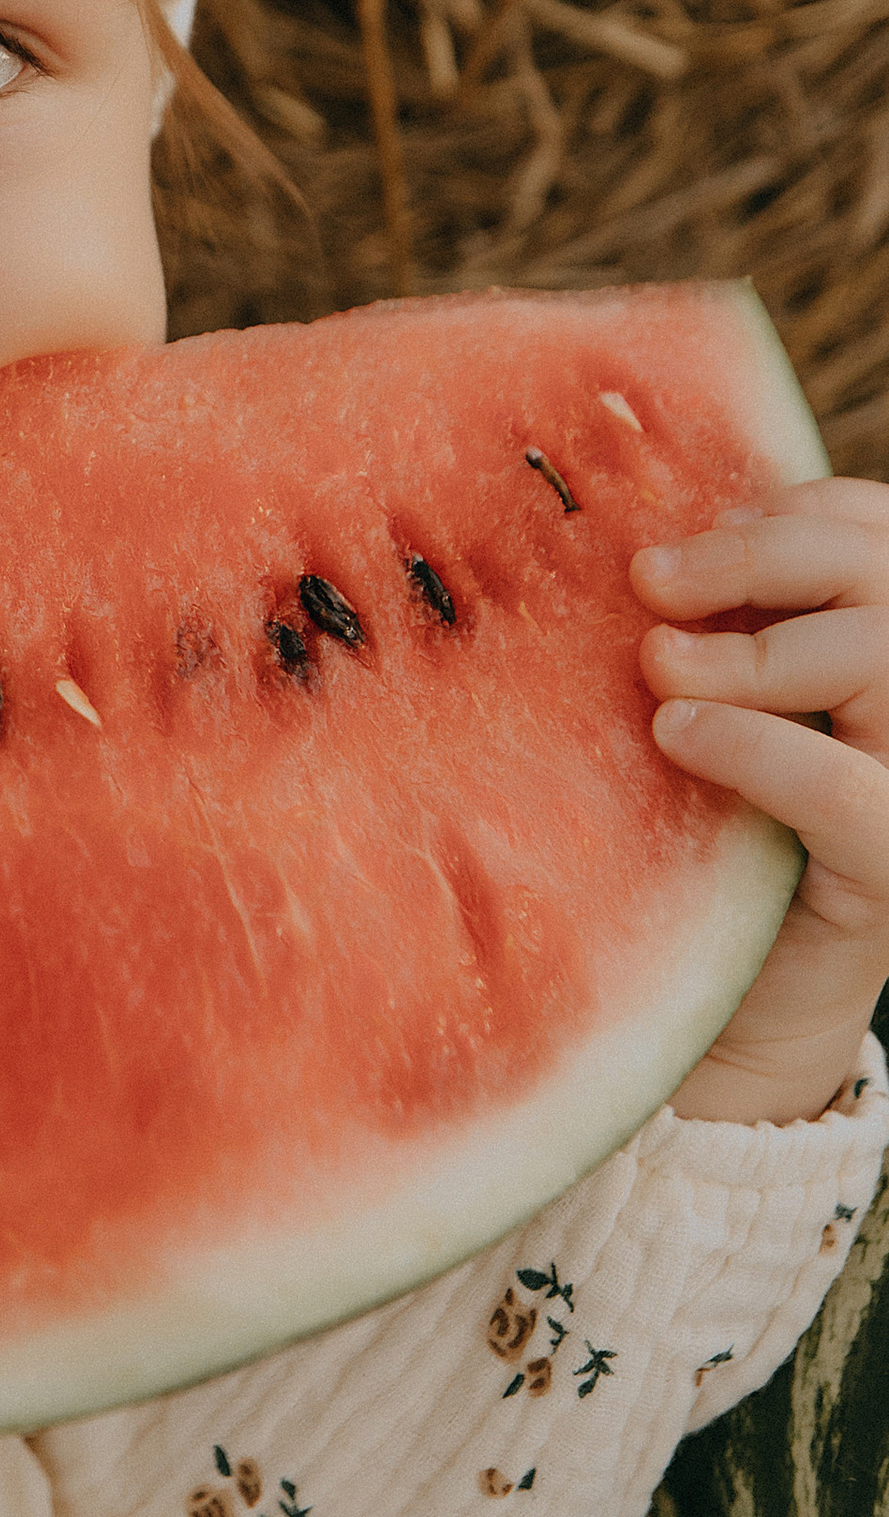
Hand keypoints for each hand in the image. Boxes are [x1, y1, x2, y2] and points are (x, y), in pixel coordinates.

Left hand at [638, 480, 888, 1126]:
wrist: (735, 1006)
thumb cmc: (717, 831)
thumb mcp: (725, 702)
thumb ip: (725, 622)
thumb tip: (651, 537)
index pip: (880, 532)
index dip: (794, 510)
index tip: (692, 531)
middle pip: (885, 574)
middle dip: (763, 556)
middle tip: (652, 581)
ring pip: (883, 660)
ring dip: (756, 649)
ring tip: (659, 669)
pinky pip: (846, 791)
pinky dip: (757, 746)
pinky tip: (677, 735)